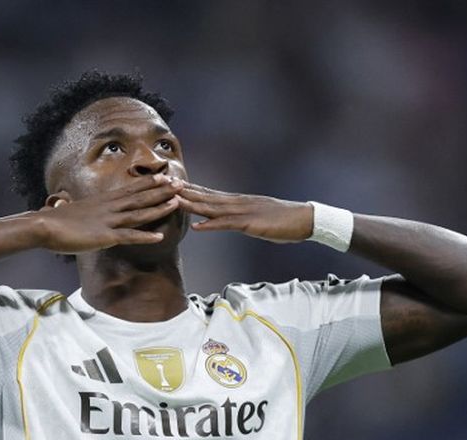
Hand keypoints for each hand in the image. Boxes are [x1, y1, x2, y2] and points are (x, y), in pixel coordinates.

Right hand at [29, 175, 183, 253]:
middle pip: (140, 197)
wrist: (41, 226)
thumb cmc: (54, 221)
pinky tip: (160, 236)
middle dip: (161, 190)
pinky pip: (129, 236)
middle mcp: (108, 207)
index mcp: (102, 201)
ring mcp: (108, 221)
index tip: (164, 176)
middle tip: (180, 183)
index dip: (149, 183)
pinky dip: (145, 236)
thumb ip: (80, 209)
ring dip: (159, 208)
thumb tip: (69, 205)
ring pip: (139, 213)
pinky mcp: (104, 236)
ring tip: (178, 202)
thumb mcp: (72, 211)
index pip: (130, 189)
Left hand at [178, 183, 312, 242]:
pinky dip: (211, 225)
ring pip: (212, 207)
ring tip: (172, 200)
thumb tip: (231, 220)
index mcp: (238, 201)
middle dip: (183, 191)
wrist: (304, 218)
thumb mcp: (258, 217)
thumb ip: (242, 217)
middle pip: (205, 196)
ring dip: (191, 205)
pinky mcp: (250, 224)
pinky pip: (227, 224)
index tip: (171, 185)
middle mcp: (237, 203)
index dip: (189, 189)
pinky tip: (197, 227)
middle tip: (162, 185)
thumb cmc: (284, 220)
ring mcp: (243, 212)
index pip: (208, 194)